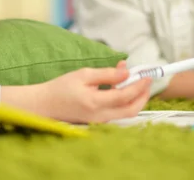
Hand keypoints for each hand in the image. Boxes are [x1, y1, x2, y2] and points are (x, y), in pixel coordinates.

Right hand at [2, 61, 151, 123]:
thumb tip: (126, 73)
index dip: (138, 85)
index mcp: (95, 103)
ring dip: (136, 98)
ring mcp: (100, 121)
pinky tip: (123, 88)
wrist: (45, 105)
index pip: (125, 96)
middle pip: (131, 110)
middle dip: (143, 96)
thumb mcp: (84, 74)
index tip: (147, 75)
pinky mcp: (98, 121)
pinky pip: (118, 113)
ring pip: (126, 113)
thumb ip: (107, 74)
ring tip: (137, 82)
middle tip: (147, 81)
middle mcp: (100, 116)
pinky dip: (125, 101)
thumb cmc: (61, 87)